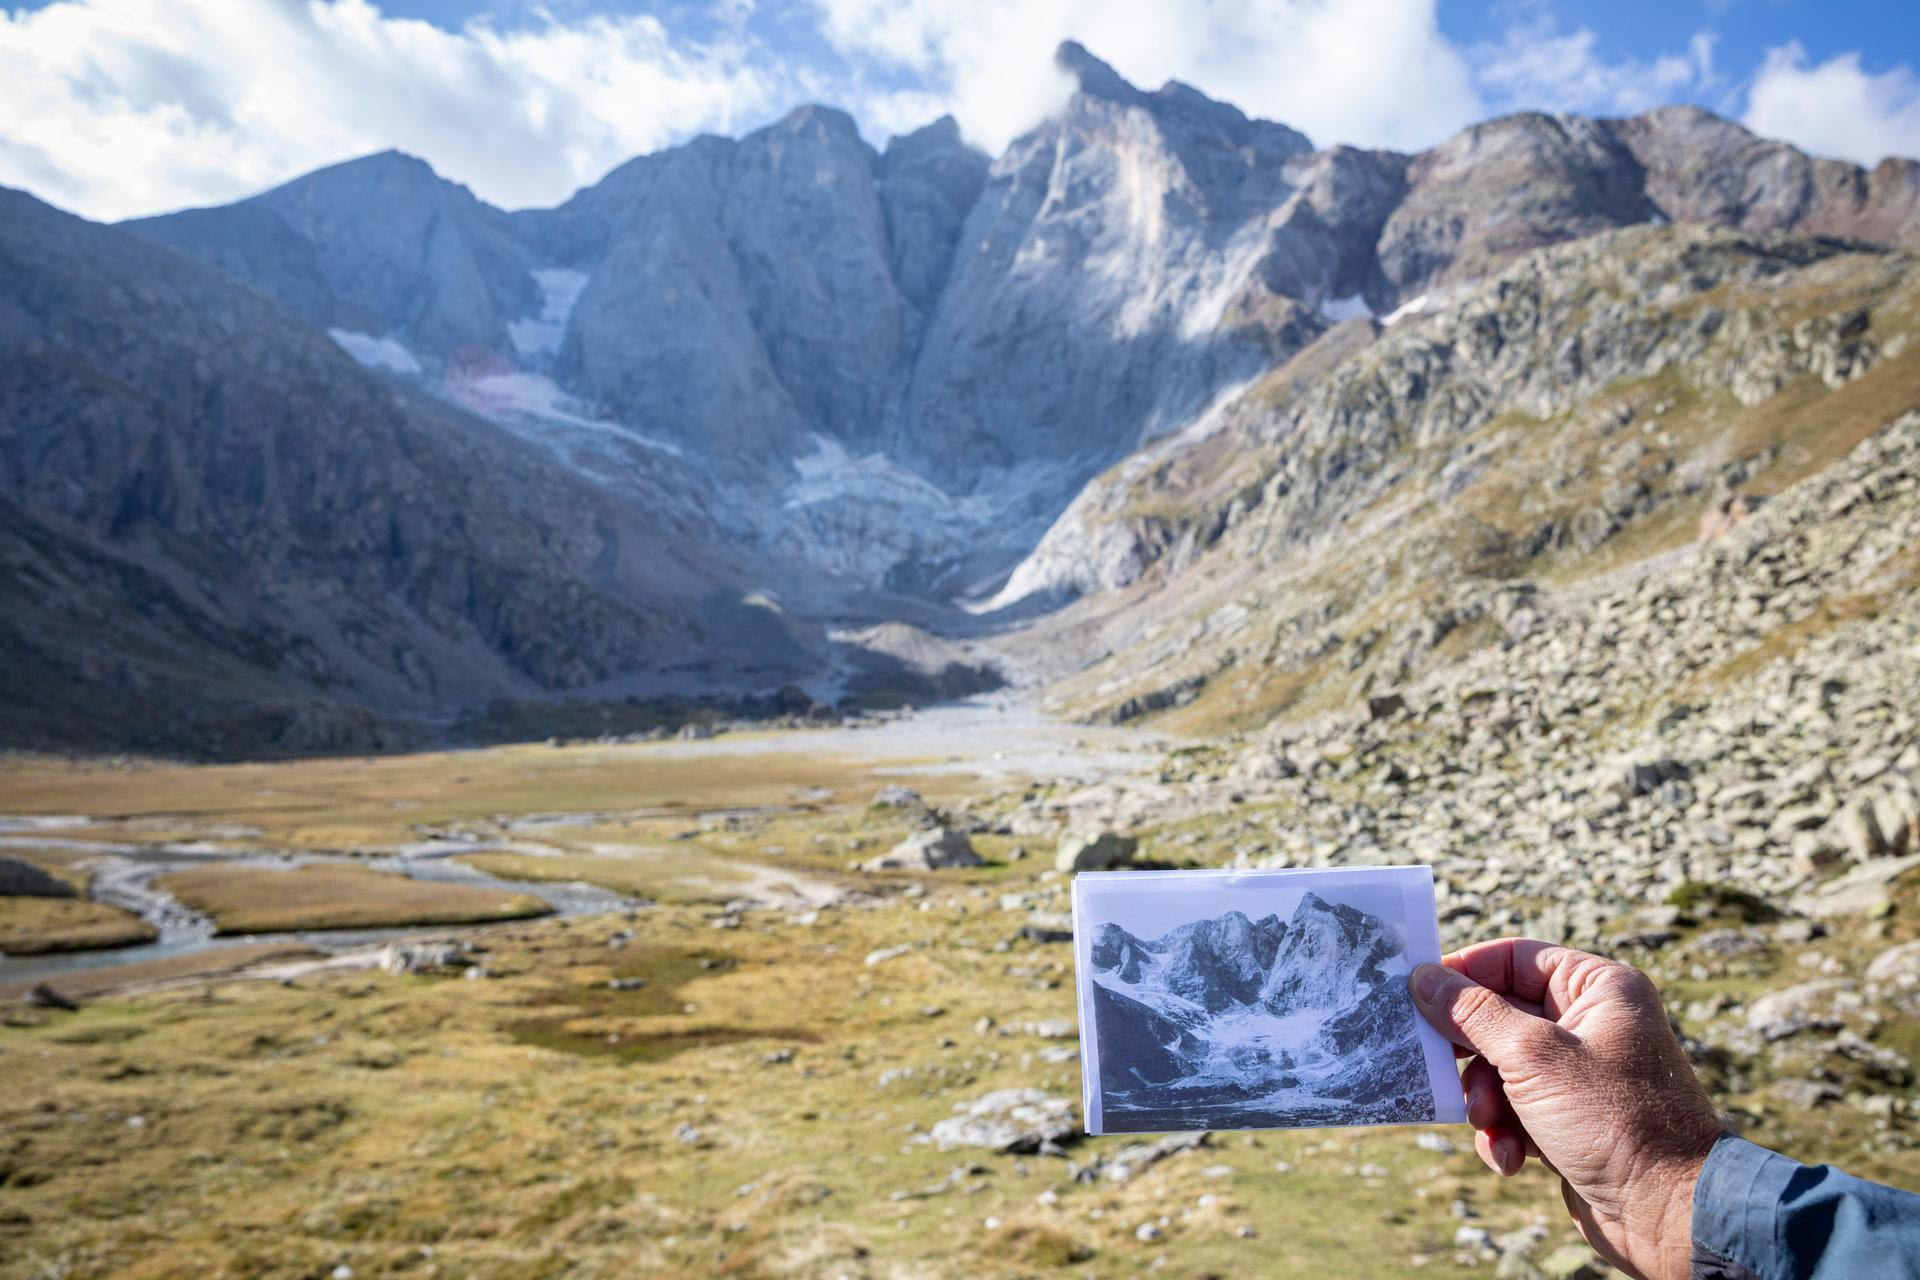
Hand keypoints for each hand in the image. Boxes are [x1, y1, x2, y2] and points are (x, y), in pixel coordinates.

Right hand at [1409, 939, 1726, 1279]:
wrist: (1668, 1213)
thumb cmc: (1613, 1121)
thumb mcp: (1532, 1056)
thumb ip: (1471, 1013)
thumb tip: (1422, 977)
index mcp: (1598, 988)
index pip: (1514, 958)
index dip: (1465, 973)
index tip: (1418, 993)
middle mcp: (1591, 1024)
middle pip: (1499, 1016)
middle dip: (1471, 1054)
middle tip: (1440, 1067)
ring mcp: (1581, 1075)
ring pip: (1501, 1068)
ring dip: (1486, 1102)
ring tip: (1492, 1127)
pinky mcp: (1571, 1120)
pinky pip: (1516, 1110)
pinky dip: (1504, 1133)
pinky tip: (1511, 1159)